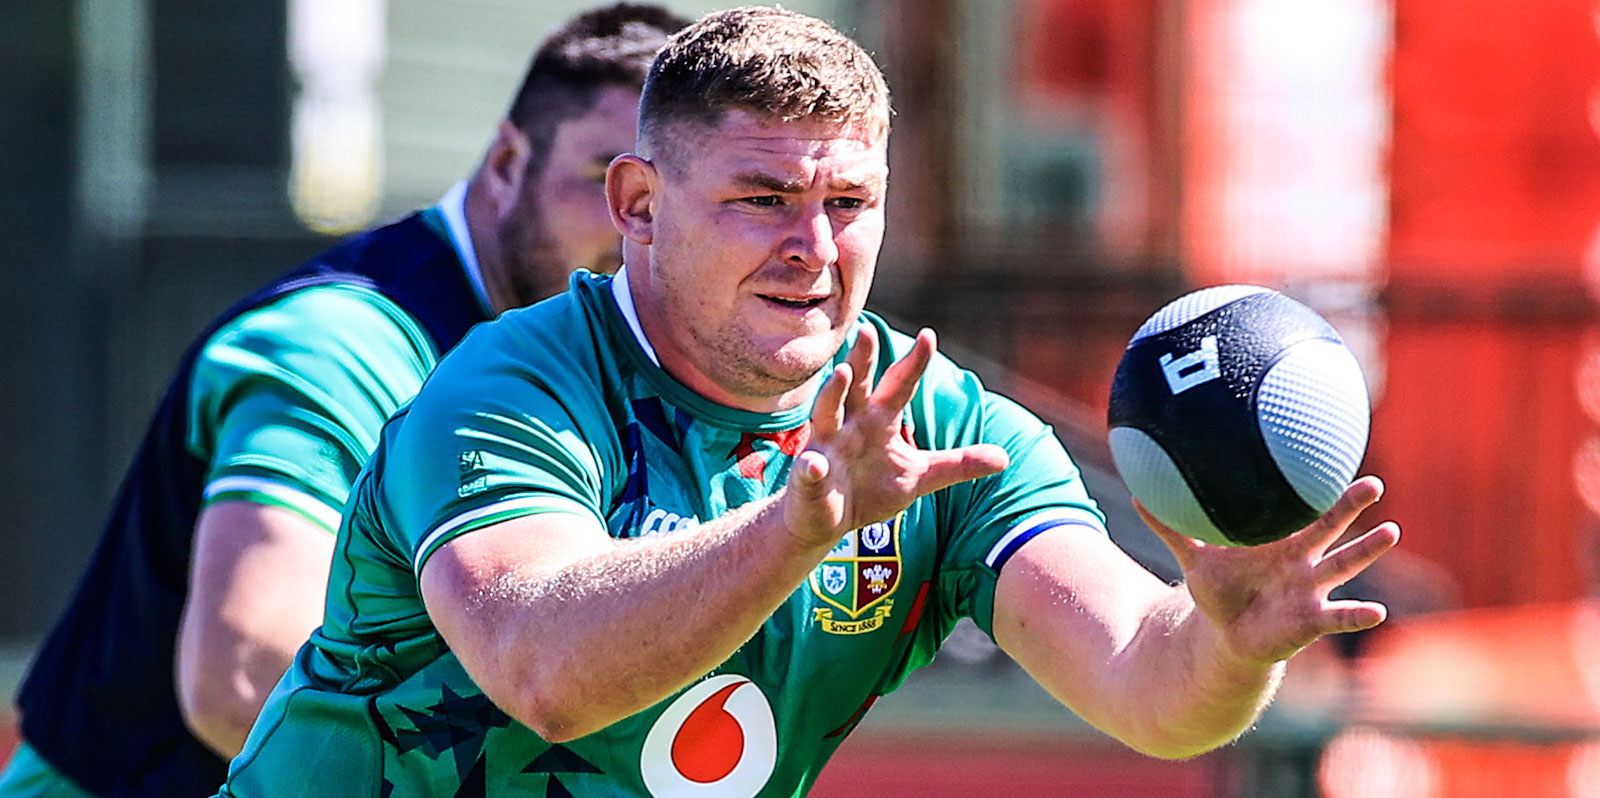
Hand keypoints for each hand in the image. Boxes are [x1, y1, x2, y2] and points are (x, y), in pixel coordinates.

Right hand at [782, 325, 1010, 547]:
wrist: (828, 520)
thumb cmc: (871, 490)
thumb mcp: (919, 477)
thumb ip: (957, 464)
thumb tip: (1005, 458)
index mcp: (880, 420)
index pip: (900, 385)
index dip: (913, 362)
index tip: (929, 336)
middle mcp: (851, 424)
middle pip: (857, 385)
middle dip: (862, 359)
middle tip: (868, 331)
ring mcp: (827, 447)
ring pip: (827, 413)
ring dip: (833, 394)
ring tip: (841, 374)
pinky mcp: (809, 476)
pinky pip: (809, 469)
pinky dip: (810, 466)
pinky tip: (814, 464)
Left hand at [1137, 475, 1399, 666]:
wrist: (1226, 636)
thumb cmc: (1218, 591)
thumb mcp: (1194, 558)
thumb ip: (1169, 529)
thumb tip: (1137, 495)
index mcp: (1279, 540)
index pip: (1301, 508)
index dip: (1315, 487)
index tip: (1333, 460)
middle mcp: (1303, 560)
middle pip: (1330, 528)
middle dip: (1351, 507)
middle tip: (1372, 484)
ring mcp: (1312, 589)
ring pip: (1344, 565)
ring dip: (1367, 550)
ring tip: (1391, 531)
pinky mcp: (1313, 620)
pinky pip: (1339, 616)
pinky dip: (1357, 615)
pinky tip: (1378, 613)